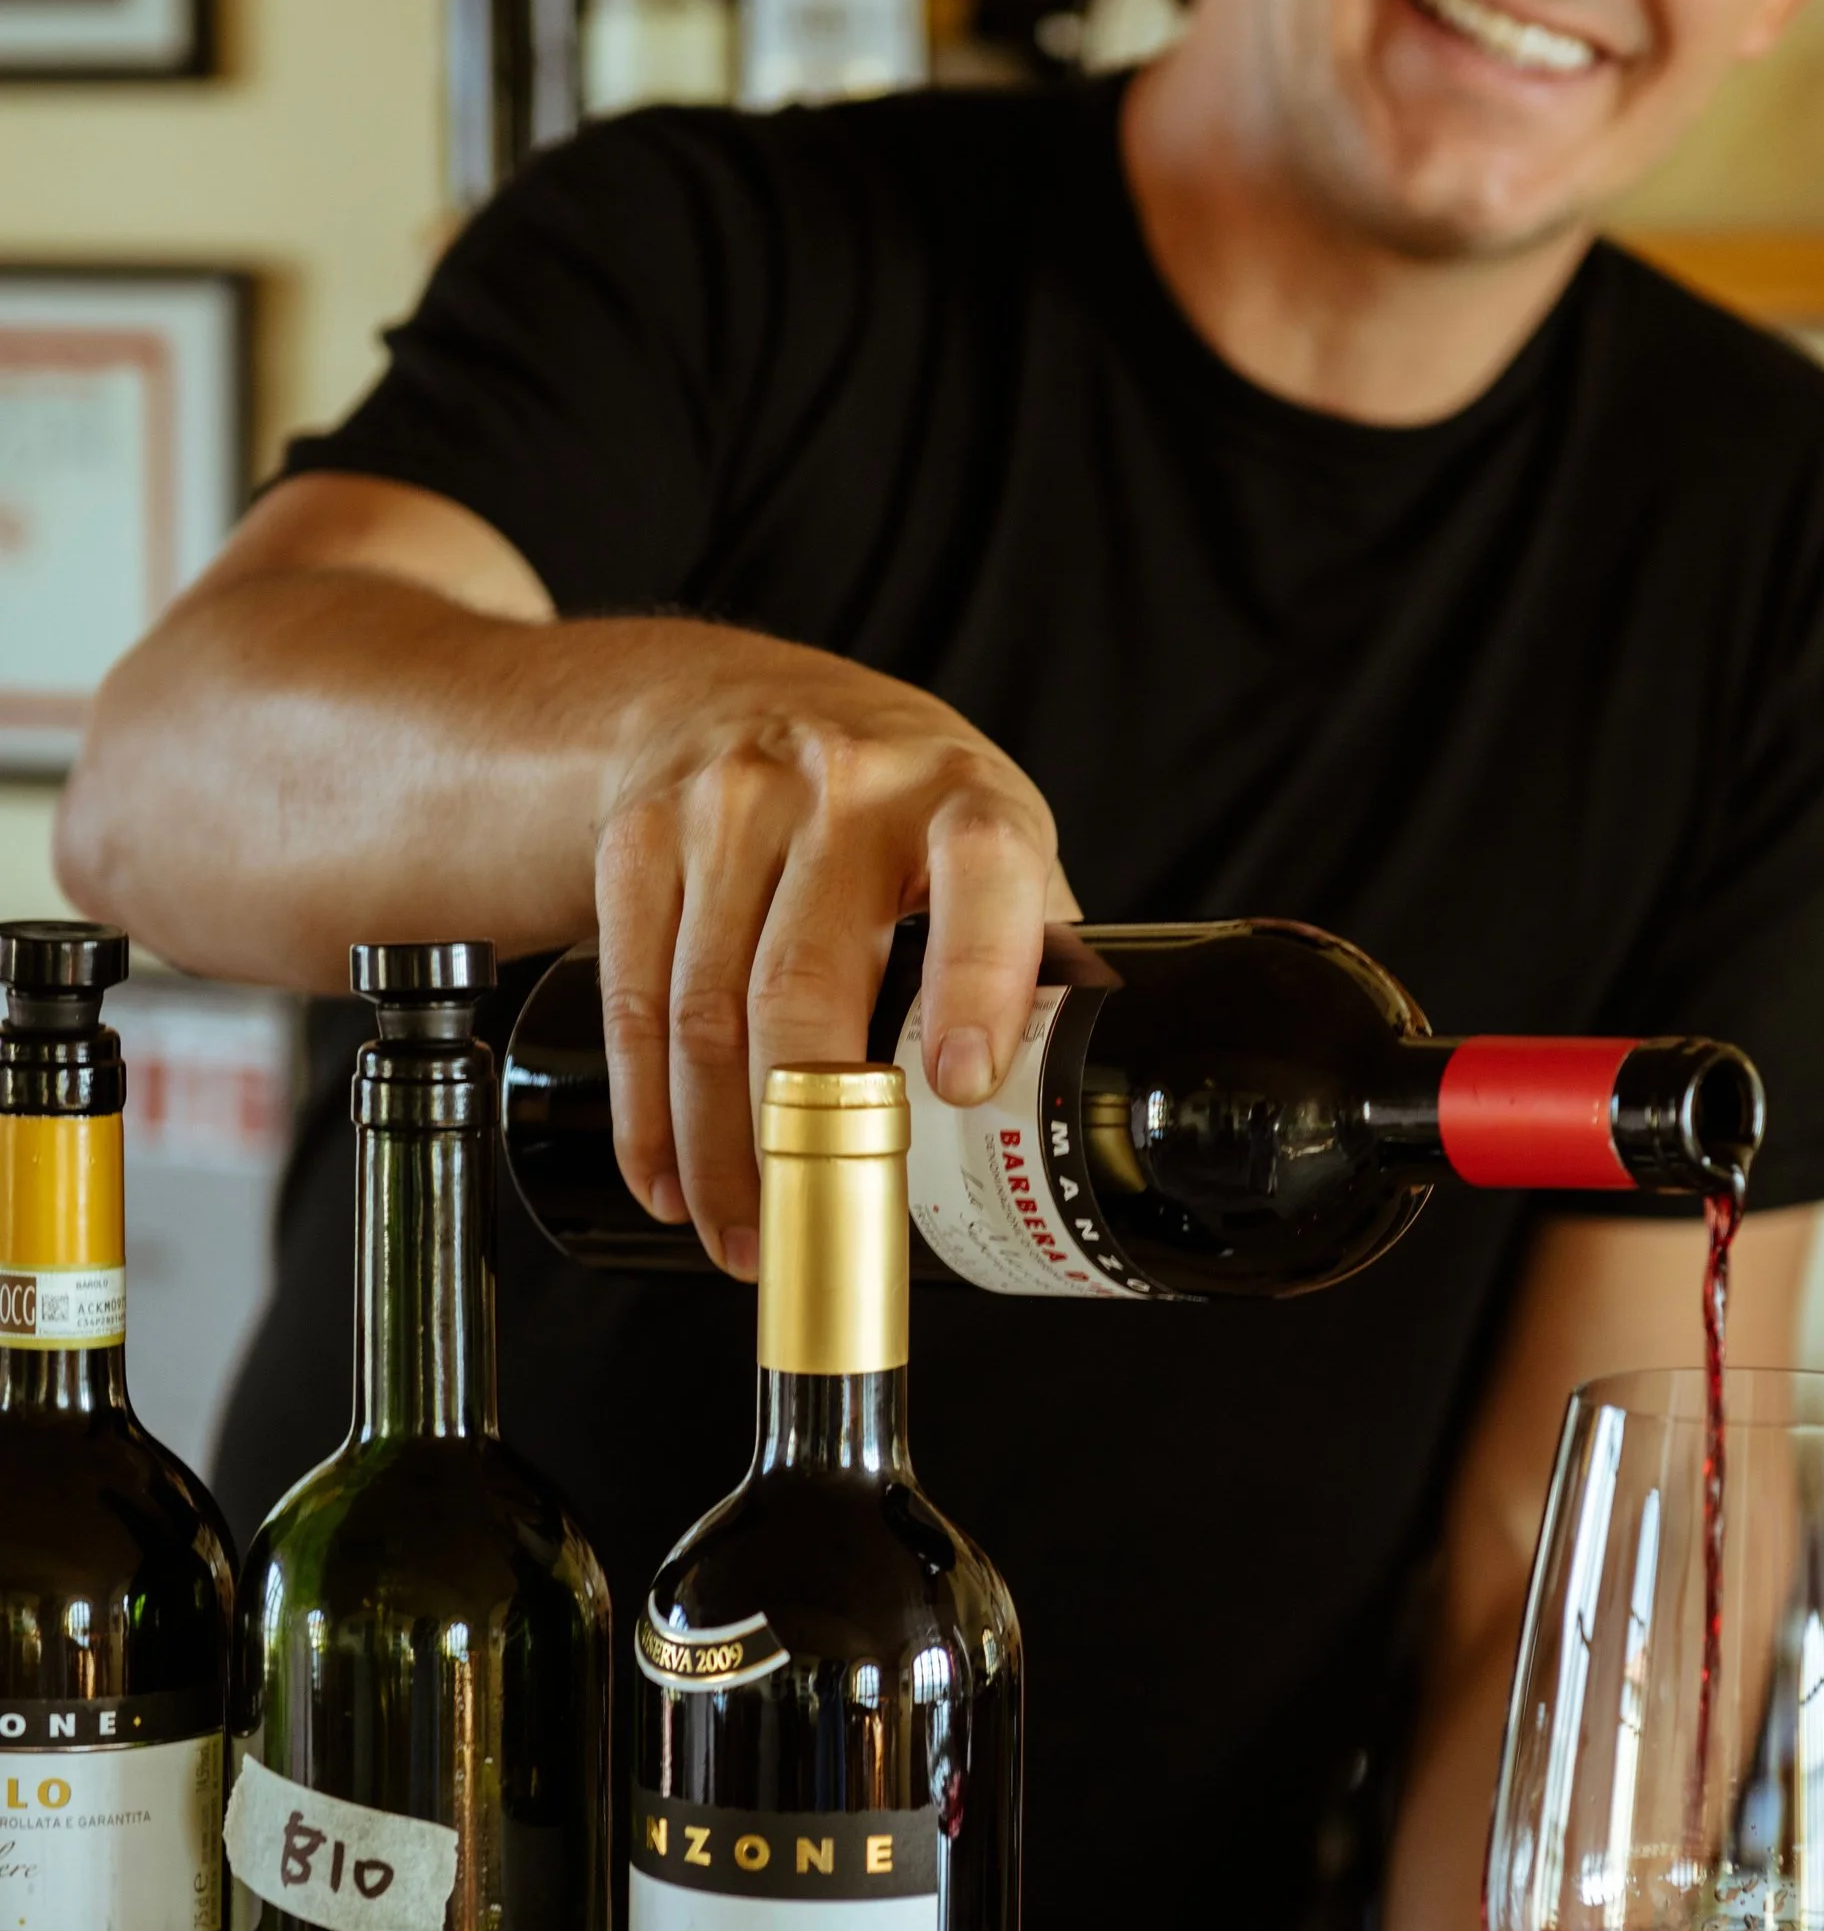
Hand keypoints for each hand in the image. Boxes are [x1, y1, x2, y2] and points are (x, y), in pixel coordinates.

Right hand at [593, 641, 1072, 1272]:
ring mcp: (725, 809)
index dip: (977, 979)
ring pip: (705, 1011)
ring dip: (718, 1150)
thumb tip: (1082, 1083)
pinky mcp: (639, 842)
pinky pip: (634, 999)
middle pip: (802, 982)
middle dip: (804, 1131)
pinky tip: (667, 1177)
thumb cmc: (892, 796)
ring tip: (745, 1236)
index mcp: (957, 793)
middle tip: (817, 1227)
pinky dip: (647, 1110)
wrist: (736, 694)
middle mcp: (839, 788)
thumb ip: (1028, 938)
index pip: (981, 873)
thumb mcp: (981, 827)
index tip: (961, 1088)